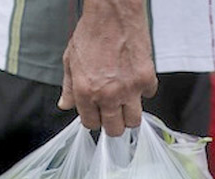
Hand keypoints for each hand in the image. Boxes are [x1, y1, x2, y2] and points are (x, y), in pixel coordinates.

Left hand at [57, 0, 157, 135]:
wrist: (113, 13)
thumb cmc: (91, 32)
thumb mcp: (70, 60)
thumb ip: (69, 87)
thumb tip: (65, 104)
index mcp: (85, 92)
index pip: (91, 124)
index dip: (94, 120)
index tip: (98, 114)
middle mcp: (107, 95)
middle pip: (114, 129)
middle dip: (113, 124)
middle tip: (114, 114)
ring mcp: (129, 89)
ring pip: (134, 121)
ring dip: (130, 115)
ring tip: (126, 102)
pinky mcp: (146, 79)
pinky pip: (149, 96)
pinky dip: (144, 91)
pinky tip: (136, 79)